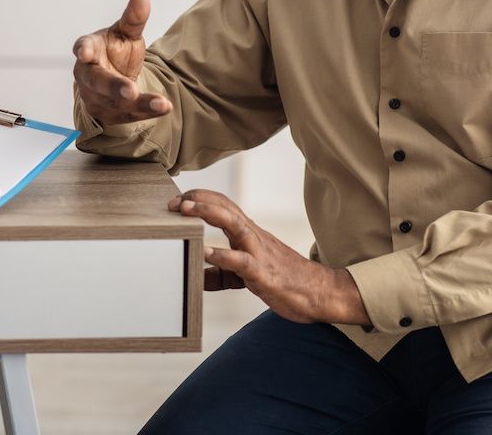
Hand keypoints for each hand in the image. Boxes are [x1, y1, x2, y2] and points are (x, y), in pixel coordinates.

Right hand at [72, 0, 173, 125]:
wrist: (112, 81)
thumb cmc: (115, 52)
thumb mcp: (125, 33)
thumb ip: (133, 18)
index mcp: (89, 49)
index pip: (83, 47)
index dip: (84, 50)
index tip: (85, 53)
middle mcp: (88, 75)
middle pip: (98, 81)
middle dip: (114, 87)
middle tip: (129, 91)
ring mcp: (96, 97)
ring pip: (115, 102)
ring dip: (139, 104)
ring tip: (161, 103)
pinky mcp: (109, 114)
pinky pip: (128, 115)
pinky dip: (147, 112)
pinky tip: (163, 107)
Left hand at [168, 189, 370, 325]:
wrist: (319, 293)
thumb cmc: (285, 281)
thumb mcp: (247, 275)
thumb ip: (222, 274)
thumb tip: (196, 278)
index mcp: (249, 234)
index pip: (223, 205)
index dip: (200, 197)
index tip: (177, 198)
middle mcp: (253, 236)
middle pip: (225, 206)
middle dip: (197, 199)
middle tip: (172, 202)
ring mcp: (259, 252)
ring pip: (233, 223)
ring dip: (208, 212)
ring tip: (185, 209)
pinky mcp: (264, 273)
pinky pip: (242, 261)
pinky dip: (223, 255)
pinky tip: (206, 253)